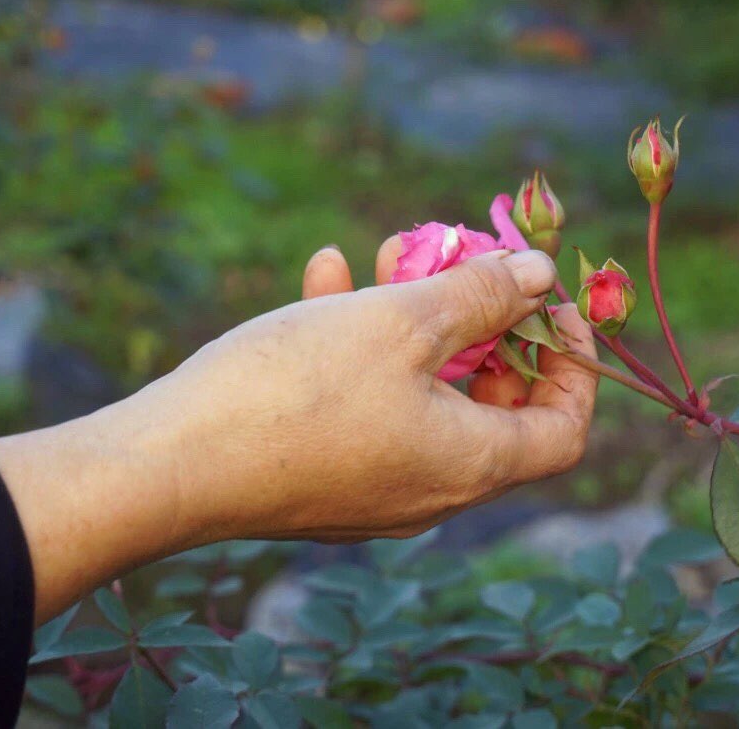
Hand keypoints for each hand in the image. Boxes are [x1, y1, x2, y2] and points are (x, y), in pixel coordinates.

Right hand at [0, 244, 596, 621]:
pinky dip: (361, 342)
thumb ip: (480, 294)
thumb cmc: (295, 391)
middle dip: (484, 319)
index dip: (571, 359)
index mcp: (470, 464)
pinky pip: (365, 402)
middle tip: (463, 259)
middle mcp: (431, 488)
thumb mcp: (399, 322)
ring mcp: (373, 486)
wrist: (168, 464)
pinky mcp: (320, 473)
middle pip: (491, 401)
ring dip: (418, 317)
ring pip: (422, 391)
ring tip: (391, 249)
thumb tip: (538, 276)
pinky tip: (328, 274)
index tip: (548, 299)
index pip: (563, 427)